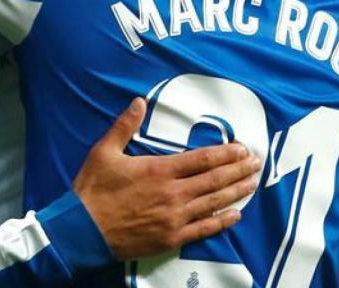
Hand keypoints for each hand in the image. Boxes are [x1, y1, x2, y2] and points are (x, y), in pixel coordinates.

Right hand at [73, 98, 261, 259]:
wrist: (82, 231)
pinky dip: (222, 221)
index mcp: (160, 170)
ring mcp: (175, 217)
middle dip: (239, 170)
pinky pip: (204, 229)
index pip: (202, 159)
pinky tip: (235, 214)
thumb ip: (124, 126)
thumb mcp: (104, 151)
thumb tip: (138, 101)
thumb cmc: (93, 190)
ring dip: (236, 192)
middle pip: (215, 179)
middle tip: (257, 163)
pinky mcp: (171, 237)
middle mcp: (173, 193)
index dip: (226, 153)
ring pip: (214, 202)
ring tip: (253, 183)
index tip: (242, 148)